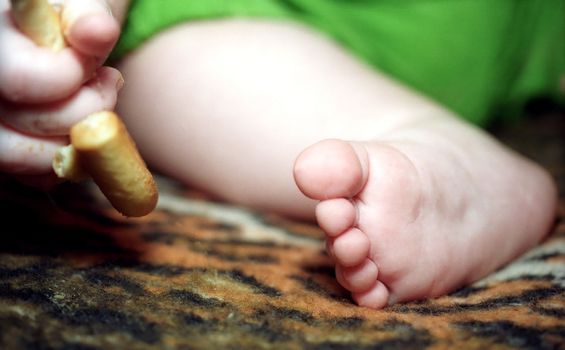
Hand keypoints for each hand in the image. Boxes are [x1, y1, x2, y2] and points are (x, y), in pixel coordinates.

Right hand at [0, 0, 123, 186]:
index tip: (97, 68)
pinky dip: (69, 161)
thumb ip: (88, 16)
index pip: (19, 77)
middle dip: (86, 109)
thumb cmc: (65, 23)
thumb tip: (97, 32)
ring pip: (27, 156)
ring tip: (94, 109)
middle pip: (29, 120)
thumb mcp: (80, 6)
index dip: (69, 77)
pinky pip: (36, 175)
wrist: (55, 44)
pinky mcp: (4, 151)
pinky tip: (80, 132)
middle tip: (108, 85)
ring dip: (79, 140)